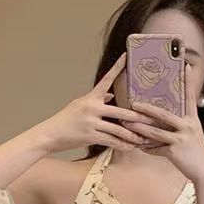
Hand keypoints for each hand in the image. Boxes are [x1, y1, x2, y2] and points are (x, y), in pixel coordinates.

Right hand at [34, 53, 156, 154]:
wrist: (51, 133)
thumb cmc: (66, 120)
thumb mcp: (80, 105)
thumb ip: (97, 100)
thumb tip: (111, 95)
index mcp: (91, 97)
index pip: (106, 79)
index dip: (117, 68)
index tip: (126, 56)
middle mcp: (92, 107)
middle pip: (121, 112)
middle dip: (138, 118)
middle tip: (153, 120)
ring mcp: (92, 122)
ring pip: (118, 130)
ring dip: (133, 136)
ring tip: (144, 139)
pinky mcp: (91, 136)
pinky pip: (111, 141)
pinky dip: (123, 145)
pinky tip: (131, 147)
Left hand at [124, 63, 203, 183]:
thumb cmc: (195, 151)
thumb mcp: (192, 133)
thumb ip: (180, 124)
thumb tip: (163, 117)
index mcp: (193, 119)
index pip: (189, 97)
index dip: (188, 82)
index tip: (186, 66)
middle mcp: (188, 126)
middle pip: (164, 115)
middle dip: (147, 109)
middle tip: (133, 103)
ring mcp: (182, 139)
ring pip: (155, 132)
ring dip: (139, 128)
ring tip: (127, 122)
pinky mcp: (175, 152)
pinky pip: (156, 148)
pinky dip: (146, 148)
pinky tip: (136, 145)